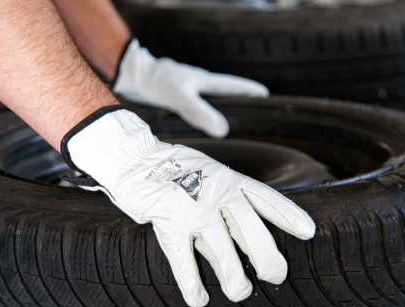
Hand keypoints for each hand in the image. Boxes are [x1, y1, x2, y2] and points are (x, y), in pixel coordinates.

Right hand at [61, 107, 315, 306]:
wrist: (135, 158)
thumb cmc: (176, 172)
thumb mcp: (209, 176)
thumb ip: (226, 205)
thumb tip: (244, 241)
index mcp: (230, 179)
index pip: (267, 199)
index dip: (289, 216)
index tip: (309, 233)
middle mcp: (218, 192)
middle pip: (252, 230)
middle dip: (268, 258)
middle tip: (276, 277)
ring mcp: (194, 208)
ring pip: (223, 252)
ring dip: (234, 279)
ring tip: (240, 293)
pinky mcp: (169, 222)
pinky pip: (184, 261)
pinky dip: (193, 285)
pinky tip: (200, 300)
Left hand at [113, 39, 269, 137]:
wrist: (138, 77)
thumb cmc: (160, 84)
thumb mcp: (183, 99)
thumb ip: (202, 114)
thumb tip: (223, 131)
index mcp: (206, 82)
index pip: (234, 86)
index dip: (250, 92)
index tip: (266, 96)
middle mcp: (201, 86)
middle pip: (226, 95)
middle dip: (241, 103)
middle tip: (255, 115)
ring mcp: (191, 93)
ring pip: (213, 104)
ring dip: (224, 111)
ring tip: (236, 124)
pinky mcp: (180, 100)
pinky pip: (199, 111)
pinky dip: (206, 118)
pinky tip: (206, 127)